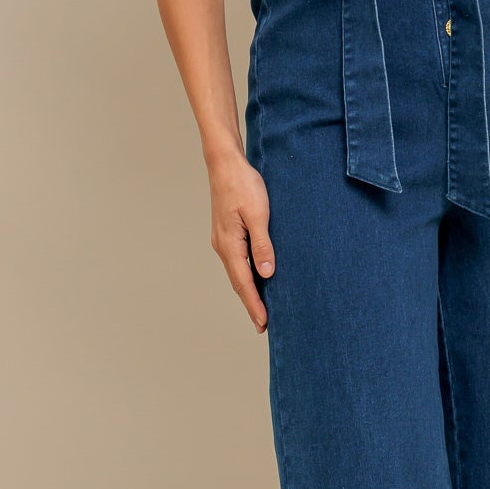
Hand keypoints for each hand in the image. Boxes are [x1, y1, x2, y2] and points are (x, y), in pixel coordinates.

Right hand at [209, 151, 273, 331]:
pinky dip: (246, 275)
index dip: (254, 304)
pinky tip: (255, 278)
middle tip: (262, 324)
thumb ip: (262, 245)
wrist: (225, 164)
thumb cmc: (242, 185)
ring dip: (248, 290)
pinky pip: (237, 260)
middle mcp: (223, 246)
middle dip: (251, 303)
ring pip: (237, 272)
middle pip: (238, 282)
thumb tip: (266, 274)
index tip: (263, 323)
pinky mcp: (227, 232)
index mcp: (230, 245)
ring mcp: (223, 240)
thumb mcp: (258, 215)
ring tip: (260, 307)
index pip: (244, 283)